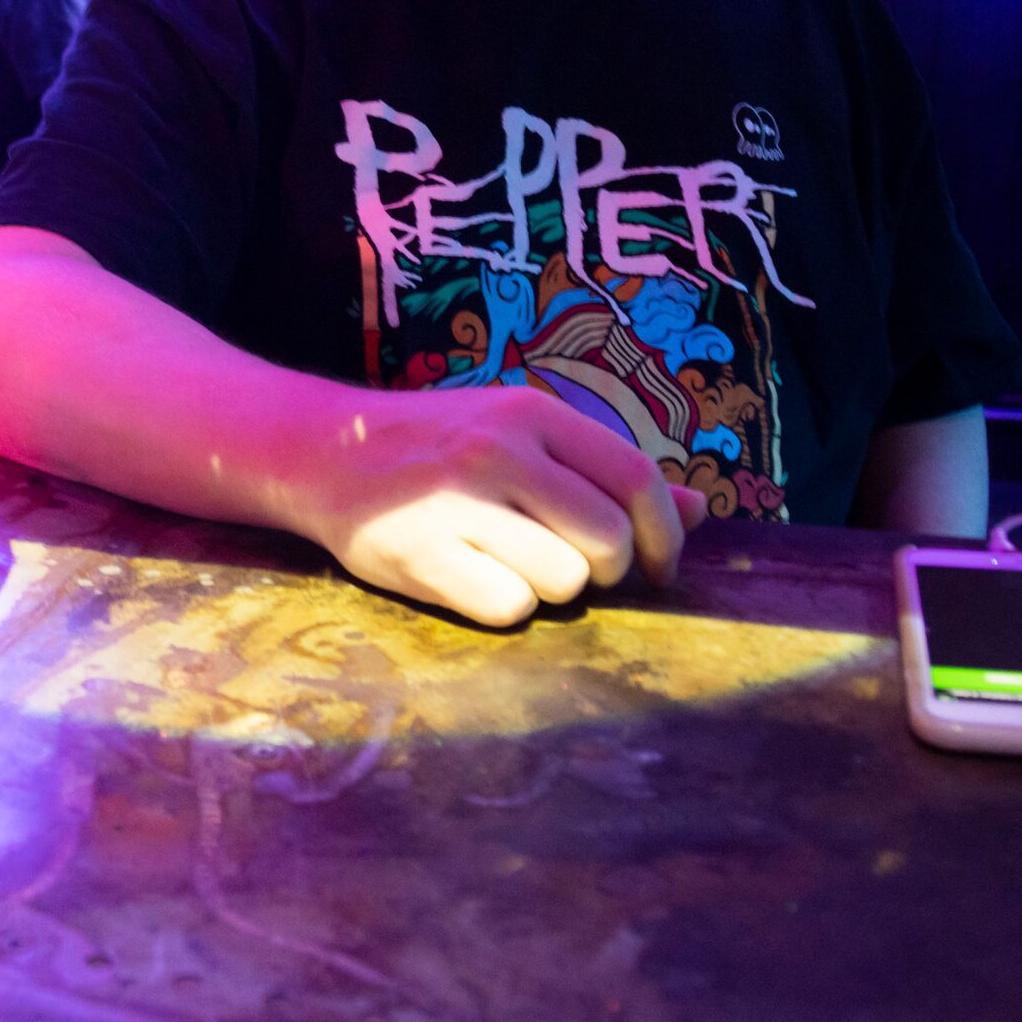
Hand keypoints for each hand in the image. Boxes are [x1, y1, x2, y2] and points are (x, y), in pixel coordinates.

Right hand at [281, 384, 703, 626]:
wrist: (323, 450)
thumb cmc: (438, 446)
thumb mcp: (520, 433)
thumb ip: (604, 470)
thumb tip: (697, 512)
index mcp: (531, 413)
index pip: (635, 478)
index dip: (663, 536)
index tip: (658, 566)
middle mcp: (497, 451)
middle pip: (606, 540)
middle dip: (605, 570)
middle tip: (575, 568)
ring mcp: (456, 503)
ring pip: (563, 580)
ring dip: (550, 588)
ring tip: (511, 563)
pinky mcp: (420, 555)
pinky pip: (509, 608)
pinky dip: (503, 606)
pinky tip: (472, 577)